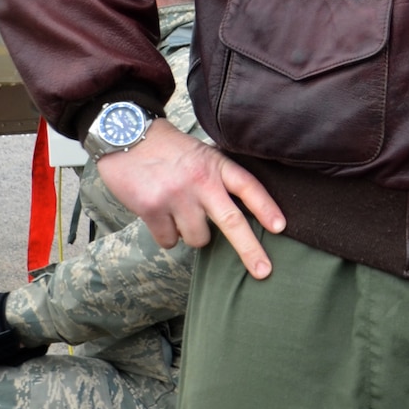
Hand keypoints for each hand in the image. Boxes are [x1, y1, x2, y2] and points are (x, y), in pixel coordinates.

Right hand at [96, 118, 283, 279]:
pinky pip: (169, 241)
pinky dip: (167, 236)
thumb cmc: (170, 150)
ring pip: (198, 238)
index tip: (280, 227)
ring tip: (181, 213)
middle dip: (250, 250)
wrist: (128, 137)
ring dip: (192, 234)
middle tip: (264, 271)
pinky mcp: (152, 209)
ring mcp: (176, 196)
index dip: (266, 207)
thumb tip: (239, 214)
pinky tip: (160, 216)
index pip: (248, 187)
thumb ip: (219, 178)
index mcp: (217, 165)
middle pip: (232, 221)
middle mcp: (201, 181)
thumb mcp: (203, 154)